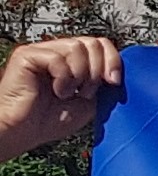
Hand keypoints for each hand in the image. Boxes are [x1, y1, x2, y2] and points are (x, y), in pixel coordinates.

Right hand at [0, 38, 119, 163]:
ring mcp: (41, 51)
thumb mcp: (88, 102)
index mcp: (71, 62)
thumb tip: (116, 69)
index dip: (113, 60)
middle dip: (97, 70)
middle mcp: (56, 52)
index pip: (99, 44)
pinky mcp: (26, 55)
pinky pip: (58, 58)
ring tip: (67, 93)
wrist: (24, 133)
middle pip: (92, 42)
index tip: (113, 82)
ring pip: (77, 47)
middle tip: (85, 92)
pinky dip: (63, 78)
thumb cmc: (48, 121)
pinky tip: (56, 91)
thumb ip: (101, 82)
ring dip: (80, 75)